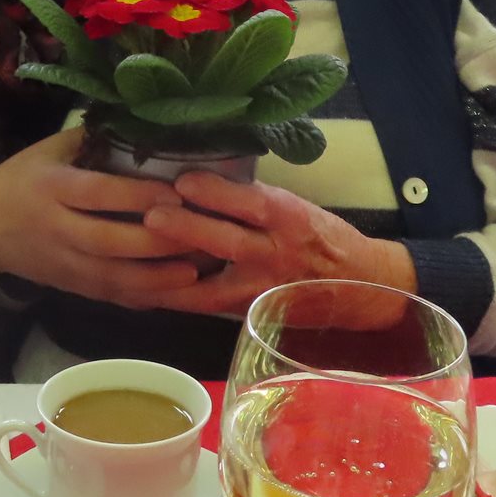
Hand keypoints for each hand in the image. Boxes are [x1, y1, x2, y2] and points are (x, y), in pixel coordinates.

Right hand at [0, 128, 199, 306]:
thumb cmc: (20, 179)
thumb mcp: (48, 150)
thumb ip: (93, 140)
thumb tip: (147, 125)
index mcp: (50, 187)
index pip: (98, 193)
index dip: (137, 196)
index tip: (178, 194)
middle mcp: (56, 229)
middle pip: (109, 242)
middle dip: (156, 243)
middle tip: (199, 235)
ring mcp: (61, 264)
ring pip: (111, 278)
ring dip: (155, 279)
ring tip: (194, 273)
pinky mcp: (68, 287)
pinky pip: (108, 296)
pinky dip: (141, 298)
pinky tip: (173, 295)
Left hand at [123, 171, 415, 316]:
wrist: (360, 287)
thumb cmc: (321, 237)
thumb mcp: (296, 208)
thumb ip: (252, 202)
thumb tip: (194, 183)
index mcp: (290, 218)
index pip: (252, 203)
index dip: (217, 193)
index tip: (182, 182)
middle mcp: (277, 254)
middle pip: (230, 243)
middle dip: (188, 230)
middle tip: (150, 217)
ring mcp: (263, 290)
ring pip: (214, 288)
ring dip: (172, 277)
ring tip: (135, 264)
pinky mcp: (254, 314)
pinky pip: (210, 309)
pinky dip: (179, 300)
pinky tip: (146, 291)